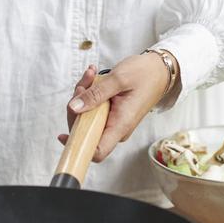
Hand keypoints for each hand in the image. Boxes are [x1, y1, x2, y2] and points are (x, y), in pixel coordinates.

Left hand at [58, 52, 178, 160]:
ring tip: (91, 75)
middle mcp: (116, 128)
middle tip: (83, 84)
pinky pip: (93, 107)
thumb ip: (95, 94)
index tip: (63, 134)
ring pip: (86, 115)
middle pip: (84, 130)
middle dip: (77, 106)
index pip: (96, 152)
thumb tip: (74, 107)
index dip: (78, 146)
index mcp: (120, 125)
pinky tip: (93, 76)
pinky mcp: (111, 113)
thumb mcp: (118, 79)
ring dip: (83, 95)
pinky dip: (89, 92)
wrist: (160, 70)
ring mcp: (113, 121)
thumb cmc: (145, 74)